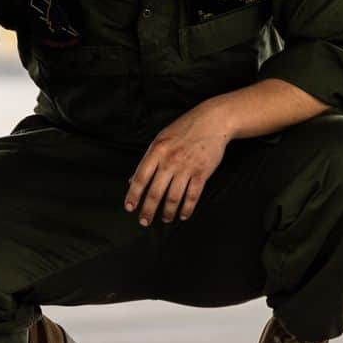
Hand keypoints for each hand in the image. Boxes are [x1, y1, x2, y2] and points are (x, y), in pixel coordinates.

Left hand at [124, 100, 230, 225]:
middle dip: (148, 210)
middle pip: (156, 192)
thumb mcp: (161, 138)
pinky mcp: (202, 172)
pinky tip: (183, 215)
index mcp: (157, 150)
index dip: (133, 195)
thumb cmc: (184, 128)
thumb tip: (132, 180)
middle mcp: (170, 160)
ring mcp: (187, 167)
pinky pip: (192, 196)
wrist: (213, 120)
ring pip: (174, 197)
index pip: (141, 177)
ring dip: (168, 212)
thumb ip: (148, 159)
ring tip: (165, 219)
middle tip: (144, 222)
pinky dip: (187, 209)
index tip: (129, 208)